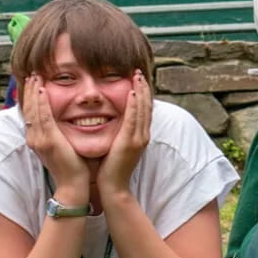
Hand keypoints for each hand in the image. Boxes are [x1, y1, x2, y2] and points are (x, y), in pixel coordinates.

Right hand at [22, 74, 89, 199]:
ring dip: (34, 92)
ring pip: (33, 110)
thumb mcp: (63, 145)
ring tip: (36, 76)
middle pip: (28, 109)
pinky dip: (41, 103)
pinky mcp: (49, 140)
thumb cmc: (73, 166)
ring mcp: (40, 139)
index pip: (32, 113)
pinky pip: (43, 117)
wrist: (74, 185)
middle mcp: (35, 138)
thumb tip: (67, 120)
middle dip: (30, 90)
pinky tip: (42, 90)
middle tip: (33, 73)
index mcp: (38, 139)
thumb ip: (61, 133)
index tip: (35, 82)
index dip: (32, 97)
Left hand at [97, 71, 151, 196]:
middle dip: (143, 87)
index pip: (144, 109)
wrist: (113, 186)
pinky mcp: (130, 141)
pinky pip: (134, 118)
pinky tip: (132, 92)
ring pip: (142, 109)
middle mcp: (143, 135)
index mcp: (140, 135)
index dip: (142, 93)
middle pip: (146, 106)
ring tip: (137, 75)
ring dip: (140, 91)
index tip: (137, 79)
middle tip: (139, 71)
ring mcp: (139, 138)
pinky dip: (134, 104)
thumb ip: (118, 133)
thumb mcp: (117, 146)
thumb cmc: (111, 168)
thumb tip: (111, 121)